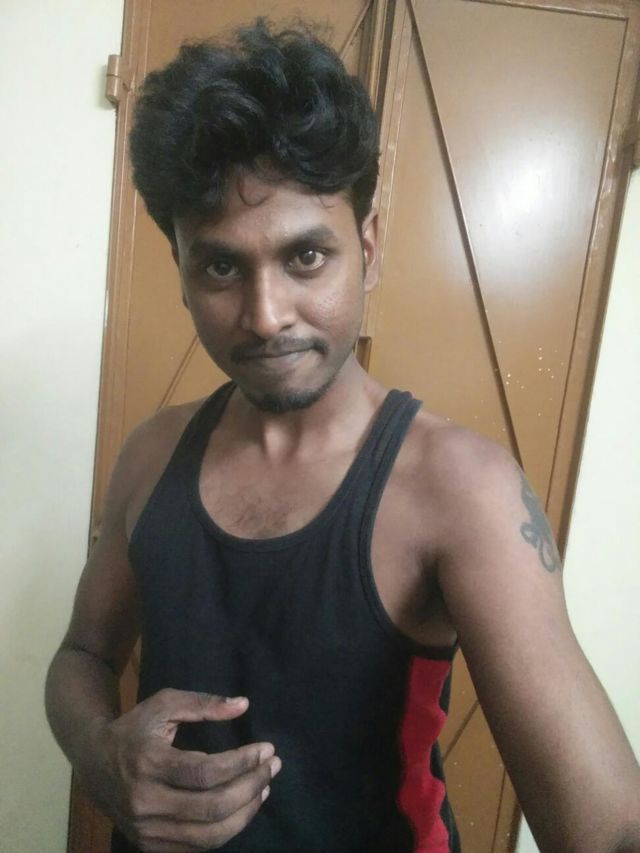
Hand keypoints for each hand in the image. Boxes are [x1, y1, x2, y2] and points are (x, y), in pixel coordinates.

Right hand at [78, 688, 279, 851]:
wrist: (91, 761)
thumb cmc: (134, 728)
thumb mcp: (164, 704)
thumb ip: (203, 703)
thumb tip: (243, 705)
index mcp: (148, 763)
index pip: (205, 773)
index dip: (242, 763)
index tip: (266, 749)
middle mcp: (145, 802)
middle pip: (211, 807)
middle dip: (251, 787)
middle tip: (272, 766)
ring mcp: (145, 830)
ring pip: (208, 836)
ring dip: (245, 813)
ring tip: (264, 788)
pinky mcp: (148, 845)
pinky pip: (197, 847)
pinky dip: (226, 830)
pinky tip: (242, 808)